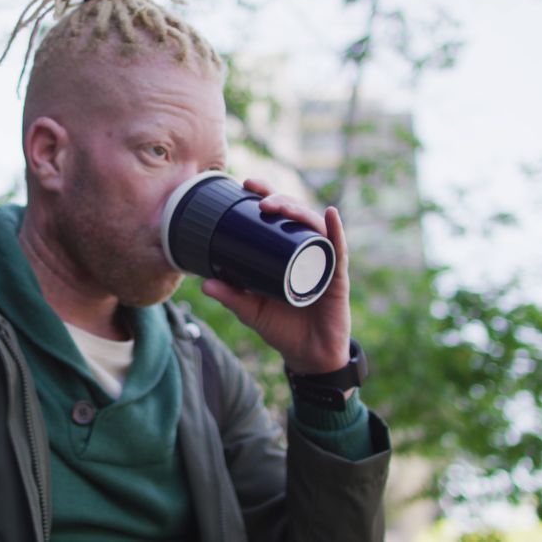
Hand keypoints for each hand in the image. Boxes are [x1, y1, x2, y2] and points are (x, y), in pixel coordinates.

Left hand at [201, 178, 351, 375]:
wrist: (308, 356)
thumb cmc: (283, 327)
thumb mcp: (251, 310)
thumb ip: (231, 297)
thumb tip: (204, 283)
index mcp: (286, 253)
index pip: (277, 218)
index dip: (265, 197)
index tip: (245, 185)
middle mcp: (305, 251)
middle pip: (295, 216)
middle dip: (278, 198)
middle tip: (257, 193)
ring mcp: (322, 262)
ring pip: (314, 227)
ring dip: (297, 211)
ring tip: (278, 206)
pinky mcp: (336, 279)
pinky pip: (338, 251)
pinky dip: (336, 232)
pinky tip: (330, 215)